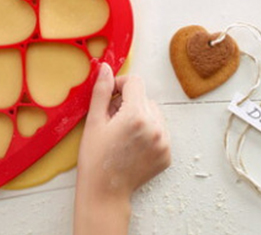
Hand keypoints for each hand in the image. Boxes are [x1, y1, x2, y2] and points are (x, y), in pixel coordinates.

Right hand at [74, 64, 170, 234]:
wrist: (104, 193)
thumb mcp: (93, 121)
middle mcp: (155, 127)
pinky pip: (160, 130)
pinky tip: (132, 144)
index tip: (108, 98)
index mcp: (136, 115)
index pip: (134, 82)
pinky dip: (148, 132)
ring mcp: (164, 142)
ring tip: (122, 133)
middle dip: (128, 102)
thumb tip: (105, 67)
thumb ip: (101, 91)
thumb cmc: (95, 158)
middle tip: (112, 121)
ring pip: (153, 113)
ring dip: (140, 116)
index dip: (119, 85)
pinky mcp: (167, 154)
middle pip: (144, 97)